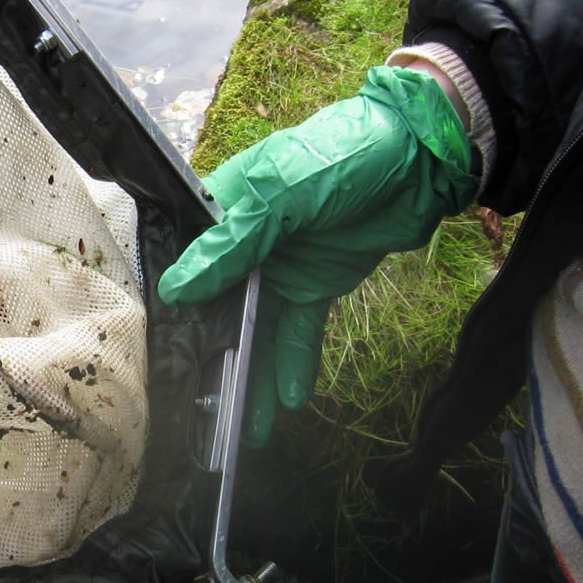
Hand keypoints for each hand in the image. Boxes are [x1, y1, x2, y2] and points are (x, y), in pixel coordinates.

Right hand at [159, 66, 476, 444]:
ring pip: (256, 328)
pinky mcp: (317, 285)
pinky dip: (292, 363)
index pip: (186, 262)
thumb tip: (179, 289)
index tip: (160, 352)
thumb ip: (233, 243)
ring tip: (240, 428)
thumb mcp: (281, 193)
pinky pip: (298, 331)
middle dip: (209, 354)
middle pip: (217, 306)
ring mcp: (281, 267)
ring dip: (251, 373)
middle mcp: (245, 243)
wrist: (421, 157)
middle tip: (197, 408)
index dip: (173, 307)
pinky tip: (286, 400)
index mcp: (223, 208)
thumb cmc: (342, 154)